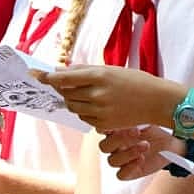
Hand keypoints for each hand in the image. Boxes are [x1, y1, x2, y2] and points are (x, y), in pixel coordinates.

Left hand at [37, 65, 182, 131]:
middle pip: (66, 93)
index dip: (48, 77)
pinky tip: (95, 104)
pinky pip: (83, 117)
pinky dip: (83, 110)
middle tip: (61, 83)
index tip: (35, 74)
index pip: (65, 77)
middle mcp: (97, 94)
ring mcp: (100, 111)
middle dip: (61, 88)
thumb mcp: (111, 69)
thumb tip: (61, 70)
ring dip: (72, 99)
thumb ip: (85, 71)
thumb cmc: (136, 81)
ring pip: (73, 106)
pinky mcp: (103, 124)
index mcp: (100, 76)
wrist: (157, 102)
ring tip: (86, 93)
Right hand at [100, 126, 180, 180]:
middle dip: (119, 139)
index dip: (105, 128)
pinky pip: (121, 174)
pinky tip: (142, 159)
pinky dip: (130, 167)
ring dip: (128, 153)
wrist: (171, 143)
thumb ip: (133, 118)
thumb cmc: (155, 130)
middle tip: (136, 132)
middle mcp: (115, 146)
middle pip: (104, 146)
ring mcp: (121, 160)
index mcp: (115, 132)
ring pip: (112, 161)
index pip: (101, 130)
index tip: (117, 123)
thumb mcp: (146, 120)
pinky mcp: (129, 172)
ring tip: (146, 145)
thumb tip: (128, 111)